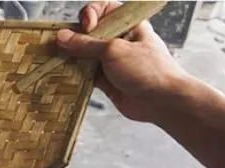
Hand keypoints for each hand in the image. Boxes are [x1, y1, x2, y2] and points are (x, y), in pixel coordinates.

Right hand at [55, 2, 190, 123]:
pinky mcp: (106, 79)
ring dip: (73, 57)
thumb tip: (62, 36)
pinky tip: (68, 75)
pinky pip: (85, 73)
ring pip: (86, 54)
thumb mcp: (114, 50)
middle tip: (66, 46)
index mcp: (128, 25)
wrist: (162, 101)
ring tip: (62, 61)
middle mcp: (119, 40)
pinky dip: (76, 74)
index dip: (91, 14)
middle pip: (91, 32)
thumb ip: (86, 44)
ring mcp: (112, 60)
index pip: (104, 9)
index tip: (87, 27)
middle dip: (76, 37)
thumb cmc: (148, 69)